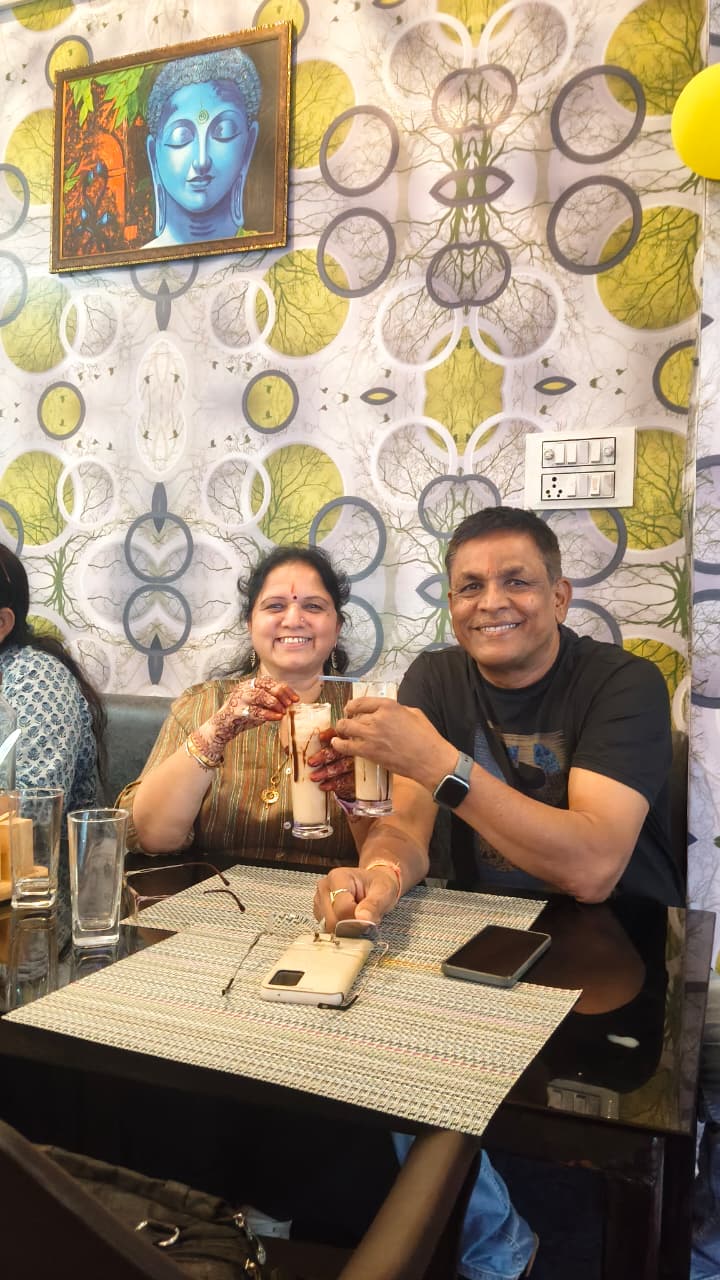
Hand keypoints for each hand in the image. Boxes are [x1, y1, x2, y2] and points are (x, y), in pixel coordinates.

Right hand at [193, 677, 297, 761]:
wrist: (223, 727)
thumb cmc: (244, 716)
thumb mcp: (259, 706)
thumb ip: (271, 702)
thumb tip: (289, 703)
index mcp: (250, 684)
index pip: (270, 681)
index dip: (285, 689)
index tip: (295, 699)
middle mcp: (244, 688)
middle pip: (266, 685)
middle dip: (281, 694)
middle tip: (289, 704)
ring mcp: (239, 698)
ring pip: (260, 695)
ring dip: (275, 703)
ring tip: (283, 711)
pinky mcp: (236, 711)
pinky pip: (255, 711)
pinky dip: (268, 714)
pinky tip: (277, 717)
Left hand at [308, 727, 354, 797]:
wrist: (350, 775)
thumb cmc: (332, 758)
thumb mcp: (321, 749)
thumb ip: (308, 748)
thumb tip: (288, 750)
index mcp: (341, 738)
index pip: (336, 733)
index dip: (329, 734)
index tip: (320, 737)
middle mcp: (350, 748)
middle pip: (339, 750)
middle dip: (324, 756)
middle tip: (311, 762)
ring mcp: (355, 762)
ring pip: (343, 765)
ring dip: (327, 771)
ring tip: (314, 777)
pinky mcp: (356, 777)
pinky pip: (347, 780)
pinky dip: (335, 784)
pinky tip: (324, 786)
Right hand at [313, 864, 399, 931]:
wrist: (373, 883)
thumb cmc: (377, 885)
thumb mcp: (383, 891)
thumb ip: (374, 905)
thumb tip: (362, 919)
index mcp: (338, 877)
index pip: (342, 908)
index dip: (356, 919)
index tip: (368, 917)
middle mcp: (324, 887)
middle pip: (332, 919)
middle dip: (350, 925)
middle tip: (364, 918)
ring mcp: (319, 899)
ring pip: (327, 925)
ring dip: (345, 928)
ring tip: (357, 916)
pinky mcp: (319, 911)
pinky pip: (326, 927)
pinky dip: (339, 929)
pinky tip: (349, 919)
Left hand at [331, 699, 452, 788]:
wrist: (429, 760)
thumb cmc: (426, 737)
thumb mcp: (414, 713)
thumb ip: (397, 710)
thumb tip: (387, 713)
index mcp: (389, 706)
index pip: (363, 702)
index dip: (353, 705)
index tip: (350, 708)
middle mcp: (377, 718)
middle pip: (353, 715)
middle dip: (348, 718)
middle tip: (347, 722)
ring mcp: (371, 735)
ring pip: (346, 728)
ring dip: (341, 729)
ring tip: (340, 731)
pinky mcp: (368, 752)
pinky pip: (346, 746)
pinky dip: (339, 744)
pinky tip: (336, 743)